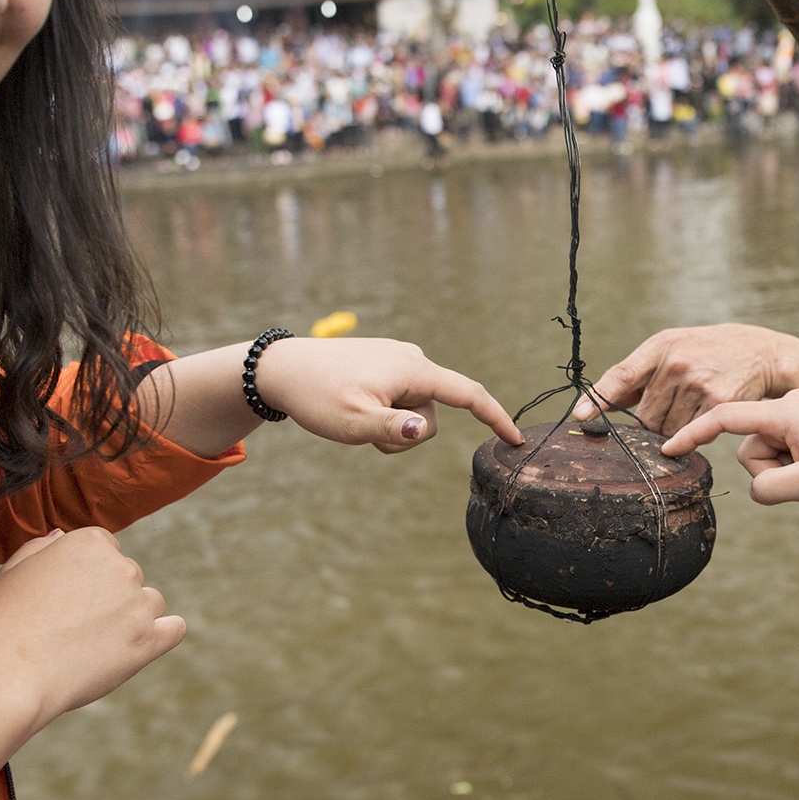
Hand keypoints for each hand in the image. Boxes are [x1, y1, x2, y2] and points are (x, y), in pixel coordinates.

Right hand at [0, 527, 182, 729]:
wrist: (5, 674)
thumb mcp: (11, 571)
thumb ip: (42, 548)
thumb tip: (61, 536)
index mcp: (89, 543)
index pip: (104, 549)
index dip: (84, 575)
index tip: (66, 597)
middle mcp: (121, 567)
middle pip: (127, 576)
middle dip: (107, 596)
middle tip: (71, 626)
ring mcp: (138, 605)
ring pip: (149, 603)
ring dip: (131, 617)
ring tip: (92, 643)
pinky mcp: (149, 641)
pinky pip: (174, 629)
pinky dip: (161, 635)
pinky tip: (141, 644)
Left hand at [255, 336, 521, 450]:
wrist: (281, 368)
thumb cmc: (317, 396)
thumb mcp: (353, 422)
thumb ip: (391, 429)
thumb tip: (422, 431)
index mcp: (413, 370)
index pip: (468, 394)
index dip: (496, 417)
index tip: (517, 440)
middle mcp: (411, 359)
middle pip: (433, 413)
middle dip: (408, 434)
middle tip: (368, 436)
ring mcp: (397, 361)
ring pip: (414, 409)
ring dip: (392, 426)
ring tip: (356, 419)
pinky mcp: (383, 365)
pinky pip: (398, 399)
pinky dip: (383, 414)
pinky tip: (354, 407)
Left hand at [572, 324, 796, 434]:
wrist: (758, 351)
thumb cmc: (705, 352)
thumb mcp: (671, 350)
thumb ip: (635, 377)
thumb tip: (595, 404)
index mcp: (660, 346)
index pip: (622, 374)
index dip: (599, 398)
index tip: (580, 416)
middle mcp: (677, 363)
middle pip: (646, 417)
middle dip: (652, 423)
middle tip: (670, 411)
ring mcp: (699, 382)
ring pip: (668, 430)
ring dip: (673, 430)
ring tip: (690, 409)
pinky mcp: (720, 402)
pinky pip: (692, 434)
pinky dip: (692, 435)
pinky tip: (701, 418)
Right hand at [662, 389, 798, 506]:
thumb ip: (768, 489)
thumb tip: (755, 489)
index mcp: (785, 411)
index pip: (724, 418)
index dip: (693, 436)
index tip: (667, 450)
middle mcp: (789, 406)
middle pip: (751, 446)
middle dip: (771, 470)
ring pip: (769, 453)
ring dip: (787, 471)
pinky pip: (786, 451)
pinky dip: (798, 467)